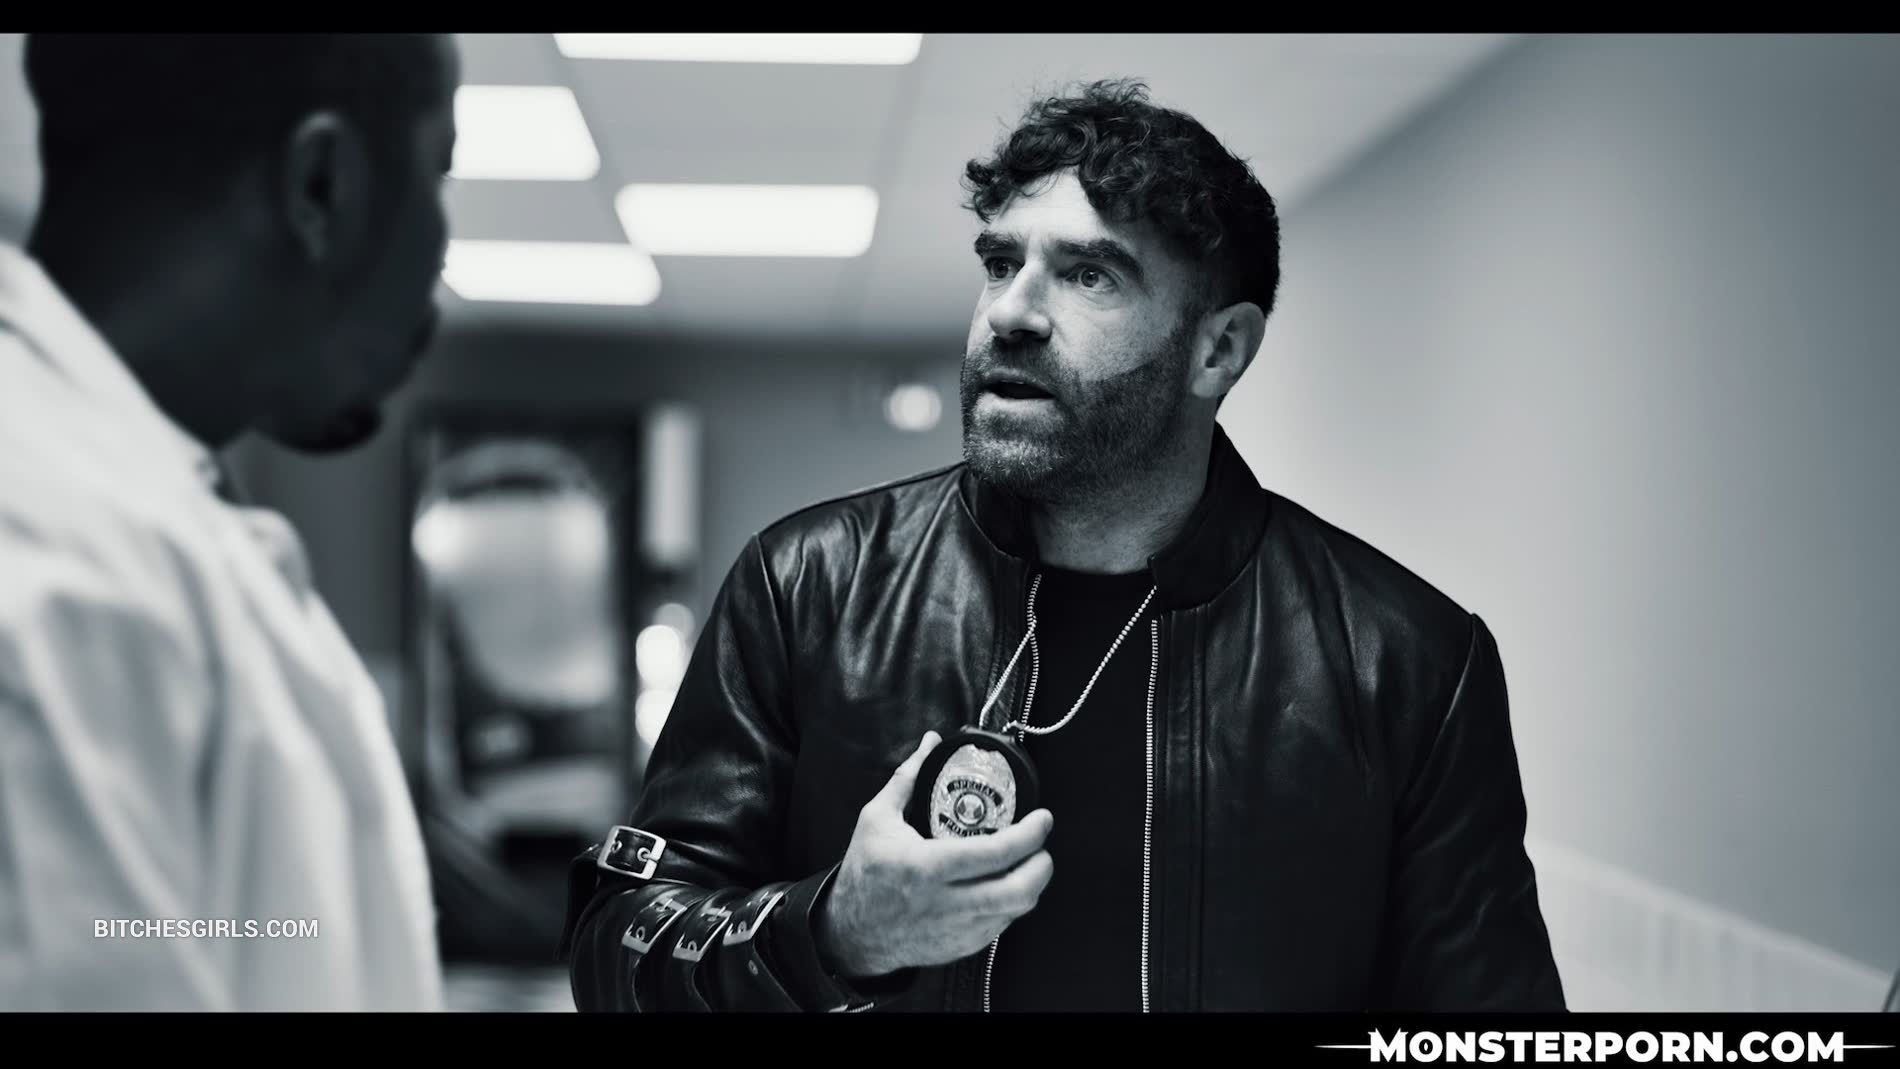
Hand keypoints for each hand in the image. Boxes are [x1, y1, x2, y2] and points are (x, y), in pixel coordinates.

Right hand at [814, 731, 1054, 978]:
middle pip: (1017, 891)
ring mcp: (956, 930)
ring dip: (1032, 885)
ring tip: (1029, 863)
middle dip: (1041, 866)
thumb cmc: (865, 873)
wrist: (853, 932)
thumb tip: (931, 743)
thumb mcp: (877, 819)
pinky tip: (1006, 885)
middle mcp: (945, 903)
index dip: (1029, 836)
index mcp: (925, 866)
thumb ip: (908, 778)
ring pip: (1016, 912)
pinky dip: (1013, 904)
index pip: (993, 854)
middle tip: (1041, 845)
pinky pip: (1002, 925)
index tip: (1042, 819)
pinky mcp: (962, 946)